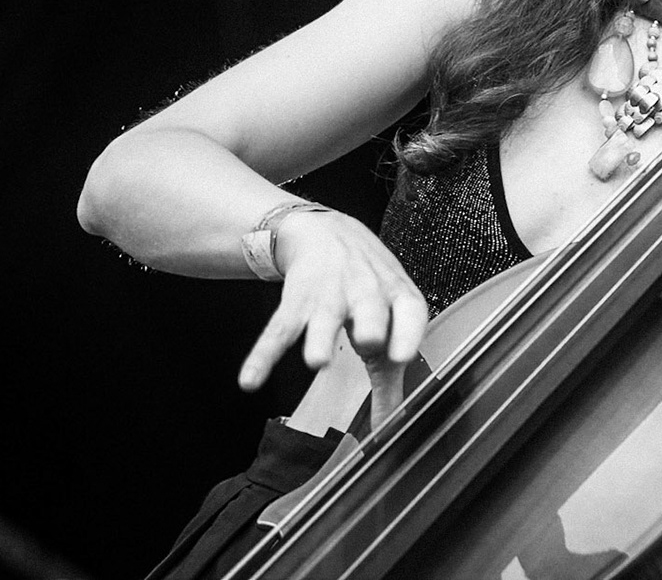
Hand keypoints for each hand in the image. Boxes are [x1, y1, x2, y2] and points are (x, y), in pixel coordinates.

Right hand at [237, 209, 428, 423]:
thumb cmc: (368, 285)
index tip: (403, 356)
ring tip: (317, 362)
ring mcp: (329, 296)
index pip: (411, 310)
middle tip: (371, 345)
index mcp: (397, 295)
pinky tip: (250, 380)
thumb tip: (390, 427)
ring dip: (320, 338)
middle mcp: (366, 292)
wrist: (327, 234)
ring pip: (325, 317)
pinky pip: (279, 330)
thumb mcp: (390, 316)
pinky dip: (263, 355)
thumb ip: (391, 372)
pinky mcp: (296, 301)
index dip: (409, 332)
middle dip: (371, 328)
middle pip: (371, 310)